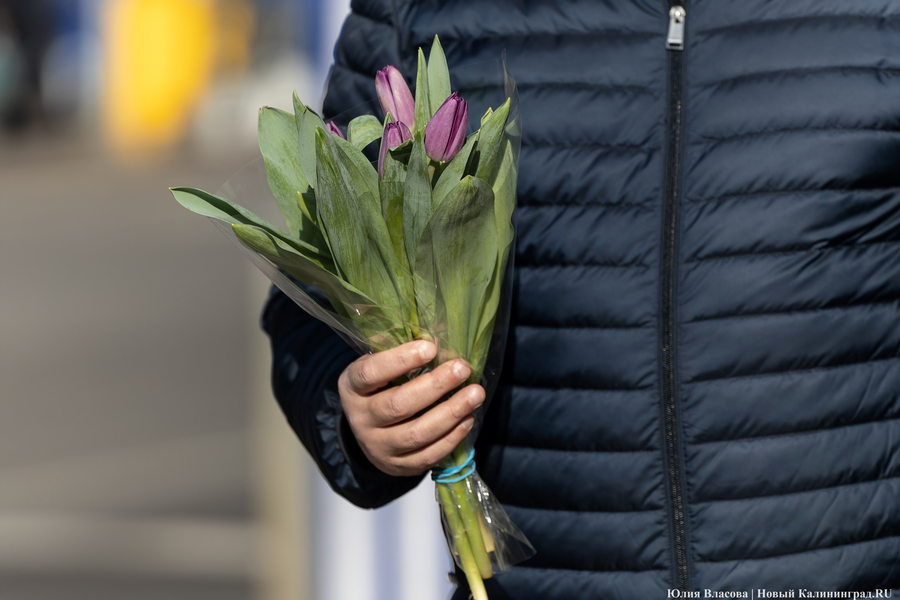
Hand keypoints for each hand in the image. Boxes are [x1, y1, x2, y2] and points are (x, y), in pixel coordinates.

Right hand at [338, 340, 484, 476]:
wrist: (369, 430)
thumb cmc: (382, 387)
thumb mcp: (380, 368)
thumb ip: (401, 357)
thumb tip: (442, 340)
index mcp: (351, 387)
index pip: (370, 373)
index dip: (400, 360)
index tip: (431, 348)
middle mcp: (361, 419)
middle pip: (398, 405)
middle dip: (435, 386)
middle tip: (462, 368)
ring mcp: (377, 446)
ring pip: (415, 434)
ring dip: (450, 413)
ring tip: (475, 393)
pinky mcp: (397, 466)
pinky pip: (427, 456)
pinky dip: (452, 437)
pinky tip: (468, 418)